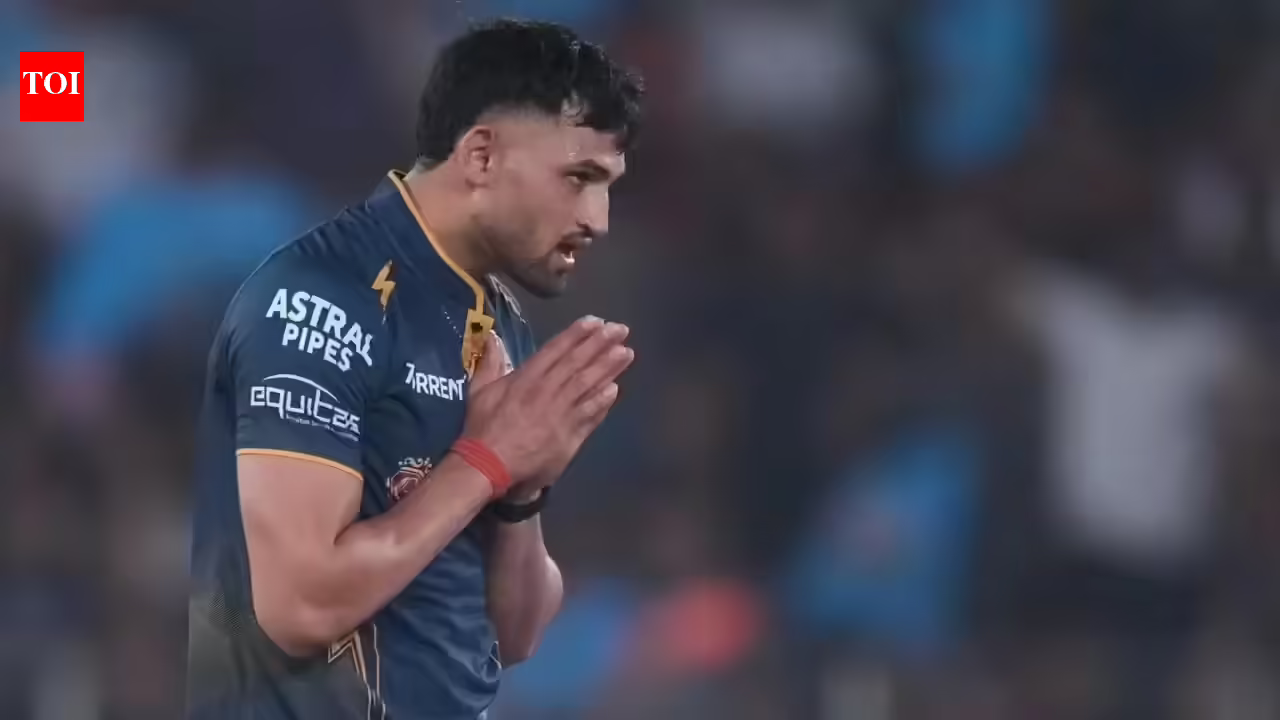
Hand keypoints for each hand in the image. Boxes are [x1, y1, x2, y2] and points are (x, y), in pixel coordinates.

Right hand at [462, 317, 633, 491]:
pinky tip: (615, 389)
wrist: (489, 464)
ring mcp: (562, 413)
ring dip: (608, 368)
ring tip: (626, 353)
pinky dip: (602, 402)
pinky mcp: (570, 436)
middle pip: (578, 363)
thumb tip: (491, 337)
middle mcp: (548, 391)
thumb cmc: (483, 428)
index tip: (595, 322)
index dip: (577, 334)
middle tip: (620, 330)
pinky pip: (590, 415)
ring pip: (588, 385)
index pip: (556, 350)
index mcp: (526, 378)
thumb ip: (490, 363)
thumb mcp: (480, 390)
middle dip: (600, 344)